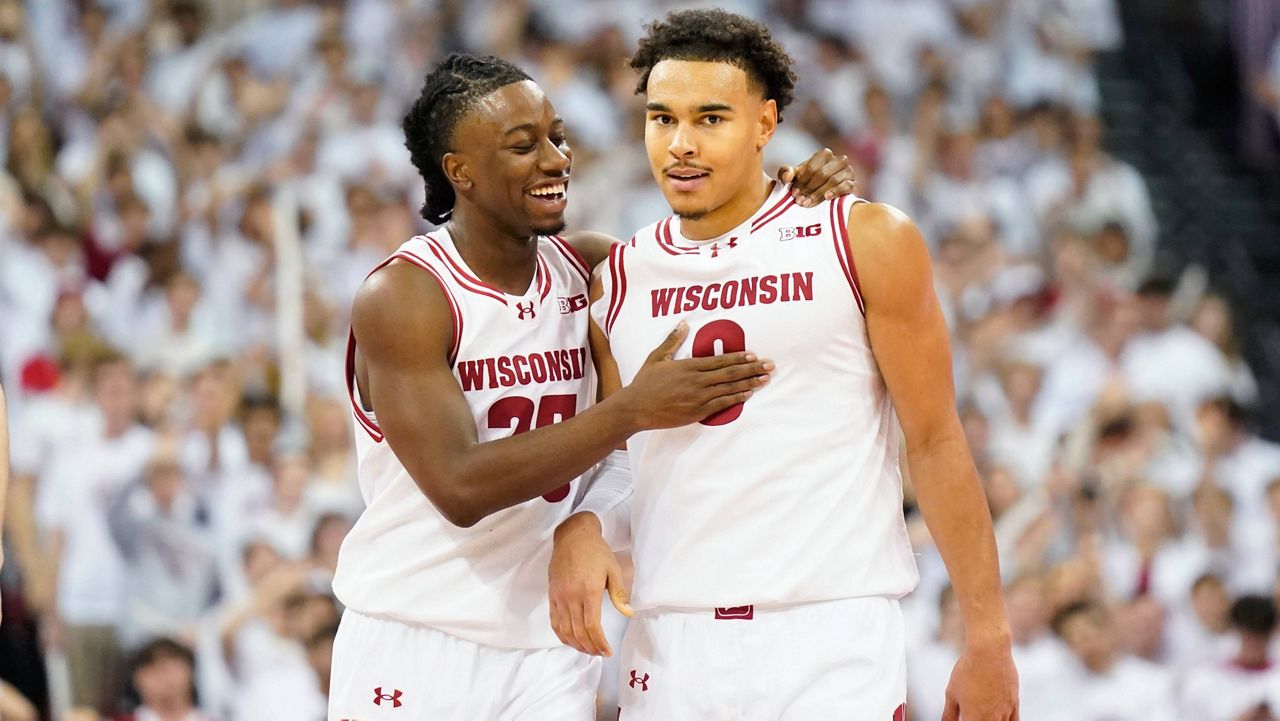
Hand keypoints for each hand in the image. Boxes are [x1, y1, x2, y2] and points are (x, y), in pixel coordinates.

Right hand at [549, 512, 631, 655]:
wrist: (573, 536)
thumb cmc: (596, 551)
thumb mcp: (613, 569)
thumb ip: (619, 594)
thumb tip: (628, 613)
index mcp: (589, 591)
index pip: (592, 626)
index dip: (599, 643)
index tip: (607, 651)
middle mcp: (571, 596)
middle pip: (578, 632)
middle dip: (590, 647)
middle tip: (599, 653)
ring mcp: (559, 596)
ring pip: (565, 630)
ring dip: (576, 644)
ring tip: (588, 650)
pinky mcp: (552, 595)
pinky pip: (554, 621)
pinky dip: (562, 635)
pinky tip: (571, 640)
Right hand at [616, 321, 771, 429]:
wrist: (635, 408)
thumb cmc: (645, 383)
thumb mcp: (656, 357)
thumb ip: (672, 340)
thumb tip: (683, 323)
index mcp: (688, 366)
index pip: (719, 360)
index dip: (739, 358)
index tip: (753, 355)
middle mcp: (696, 380)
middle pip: (730, 373)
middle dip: (752, 369)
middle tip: (769, 366)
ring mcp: (698, 397)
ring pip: (729, 388)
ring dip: (749, 383)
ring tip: (765, 379)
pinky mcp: (697, 412)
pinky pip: (721, 404)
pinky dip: (736, 398)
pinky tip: (748, 394)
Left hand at [778, 148, 857, 207]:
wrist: (824, 195)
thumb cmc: (807, 182)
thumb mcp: (794, 177)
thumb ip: (785, 173)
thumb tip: (787, 176)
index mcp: (824, 155)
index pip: (812, 167)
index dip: (802, 180)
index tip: (794, 193)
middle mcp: (839, 160)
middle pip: (822, 174)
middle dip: (809, 189)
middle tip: (800, 201)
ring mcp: (848, 171)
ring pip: (834, 180)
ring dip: (819, 193)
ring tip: (808, 203)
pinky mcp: (854, 184)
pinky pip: (847, 186)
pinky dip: (836, 191)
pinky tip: (827, 198)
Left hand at [942, 640, 1017, 720]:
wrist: (989, 651)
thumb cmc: (968, 670)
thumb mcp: (951, 693)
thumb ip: (949, 715)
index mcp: (974, 719)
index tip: (963, 718)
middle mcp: (991, 719)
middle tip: (973, 715)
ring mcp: (1005, 713)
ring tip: (983, 714)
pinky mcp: (1015, 705)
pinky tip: (998, 717)